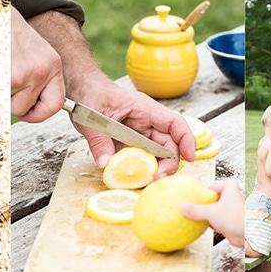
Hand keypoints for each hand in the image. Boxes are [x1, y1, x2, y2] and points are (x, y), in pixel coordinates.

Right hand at [10, 8, 65, 121]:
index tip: (27, 110)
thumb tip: (29, 107)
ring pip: (7, 106)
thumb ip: (35, 77)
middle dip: (10, 102)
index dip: (38, 113)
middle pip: (26, 109)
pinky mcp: (5, 76)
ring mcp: (24, 73)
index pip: (56, 104)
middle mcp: (42, 70)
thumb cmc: (2, 30)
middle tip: (0, 79)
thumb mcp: (30, 51)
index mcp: (52, 64)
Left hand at [71, 81, 195, 177]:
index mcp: (144, 109)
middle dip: (168, 163)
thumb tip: (105, 164)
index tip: (190, 158)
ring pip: (157, 153)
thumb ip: (99, 141)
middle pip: (169, 144)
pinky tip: (135, 178)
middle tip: (157, 178)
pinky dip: (141, 169)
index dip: (186, 140)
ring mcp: (139, 133)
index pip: (174, 123)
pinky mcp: (129, 143)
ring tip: (147, 181)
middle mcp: (146, 122)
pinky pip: (141, 158)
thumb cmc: (89, 94)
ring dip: (155, 168)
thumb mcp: (91, 118)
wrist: (80, 90)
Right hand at [180, 181, 243, 247]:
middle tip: (194, 206)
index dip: (205, 189)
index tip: (196, 195)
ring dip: (207, 214)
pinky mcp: (231, 222)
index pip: (214, 185)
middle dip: (204, 203)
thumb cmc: (234, 218)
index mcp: (230, 188)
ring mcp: (231, 210)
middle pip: (214, 198)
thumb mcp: (211, 212)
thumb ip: (196, 210)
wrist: (248, 234)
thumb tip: (182, 207)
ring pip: (215, 210)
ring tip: (195, 216)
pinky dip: (211, 223)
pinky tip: (202, 226)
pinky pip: (217, 220)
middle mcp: (232, 197)